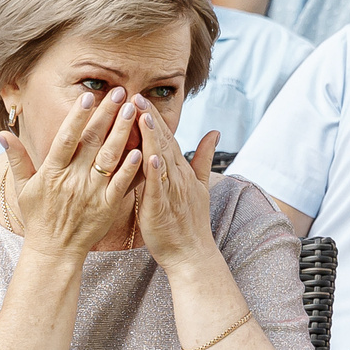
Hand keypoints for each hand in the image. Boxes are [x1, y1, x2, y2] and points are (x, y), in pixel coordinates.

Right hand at [0, 86, 143, 256]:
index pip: (66, 138)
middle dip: (107, 115)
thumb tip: (1, 134)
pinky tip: (141, 148)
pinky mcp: (107, 207)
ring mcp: (91, 193)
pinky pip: (121, 184)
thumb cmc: (38, 218)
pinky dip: (131, 167)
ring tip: (133, 110)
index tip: (88, 96)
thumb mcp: (23, 188)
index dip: (77, 117)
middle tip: (120, 92)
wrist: (54, 252)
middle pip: (92, 142)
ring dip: (122, 132)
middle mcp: (72, 180)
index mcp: (52, 172)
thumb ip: (17, 158)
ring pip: (109, 157)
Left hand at [127, 97, 220, 269]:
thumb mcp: (199, 185)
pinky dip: (154, 171)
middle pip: (163, 142)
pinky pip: (157, 187)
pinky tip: (148, 155)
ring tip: (142, 115)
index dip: (154, 117)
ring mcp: (170, 191)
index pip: (167, 137)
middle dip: (149, 118)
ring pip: (160, 159)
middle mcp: (177, 177)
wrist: (192, 254)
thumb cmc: (189, 222)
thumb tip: (215, 132)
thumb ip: (203, 157)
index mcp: (181, 170)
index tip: (140, 96)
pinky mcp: (161, 208)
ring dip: (152, 137)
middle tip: (135, 95)